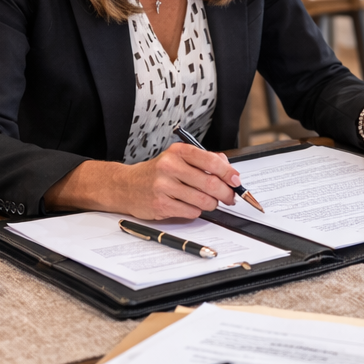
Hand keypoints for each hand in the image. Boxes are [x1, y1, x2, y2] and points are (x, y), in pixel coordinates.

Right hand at [108, 142, 242, 219]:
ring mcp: (164, 186)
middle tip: (230, 198)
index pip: (211, 161)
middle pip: (210, 184)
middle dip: (225, 194)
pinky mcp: (160, 204)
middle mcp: (170, 166)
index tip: (236, 181)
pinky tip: (190, 205)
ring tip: (209, 201)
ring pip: (203, 200)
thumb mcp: (179, 158)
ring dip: (211, 204)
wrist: (127, 185)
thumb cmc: (158, 172)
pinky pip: (191, 212)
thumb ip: (205, 161)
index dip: (228, 173)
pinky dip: (196, 211)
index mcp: (178, 152)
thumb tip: (230, 171)